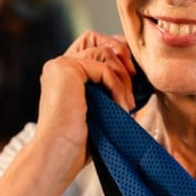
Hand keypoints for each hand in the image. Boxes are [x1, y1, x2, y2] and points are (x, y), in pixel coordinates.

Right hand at [34, 30, 136, 182]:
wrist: (59, 155)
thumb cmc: (78, 143)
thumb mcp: (99, 109)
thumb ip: (108, 88)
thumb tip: (135, 74)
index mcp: (64, 74)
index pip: (92, 44)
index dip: (116, 52)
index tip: (133, 76)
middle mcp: (59, 65)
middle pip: (98, 39)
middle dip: (122, 56)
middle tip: (134, 82)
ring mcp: (61, 65)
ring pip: (104, 52)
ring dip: (123, 79)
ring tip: (127, 105)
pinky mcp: (66, 68)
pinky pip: (104, 67)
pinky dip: (118, 87)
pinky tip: (121, 107)